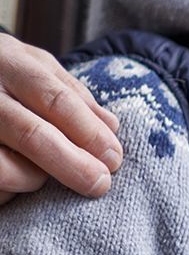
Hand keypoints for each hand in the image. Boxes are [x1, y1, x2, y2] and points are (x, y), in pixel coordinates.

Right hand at [0, 30, 121, 202]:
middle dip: (74, 165)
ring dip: (34, 179)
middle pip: (32, 135)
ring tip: (41, 175)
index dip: (89, 132)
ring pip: (4, 168)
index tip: (113, 158)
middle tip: (99, 184)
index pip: (56, 100)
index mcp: (8, 62)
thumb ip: (71, 94)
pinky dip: (8, 191)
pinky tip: (14, 181)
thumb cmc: (4, 75)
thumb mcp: (35, 67)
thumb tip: (111, 127)